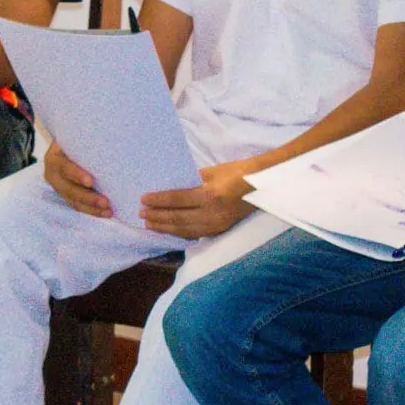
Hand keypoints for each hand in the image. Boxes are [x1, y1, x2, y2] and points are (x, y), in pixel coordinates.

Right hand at [43, 143, 109, 216]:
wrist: (68, 144)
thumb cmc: (79, 138)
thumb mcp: (79, 137)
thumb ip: (92, 143)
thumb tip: (118, 143)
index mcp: (55, 156)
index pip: (64, 166)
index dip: (76, 175)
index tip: (91, 182)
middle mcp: (53, 173)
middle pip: (69, 189)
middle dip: (88, 197)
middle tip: (106, 202)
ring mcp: (58, 186)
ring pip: (73, 200)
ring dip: (91, 208)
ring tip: (108, 211)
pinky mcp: (66, 194)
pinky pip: (77, 205)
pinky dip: (91, 210)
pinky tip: (105, 213)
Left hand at [140, 160, 254, 239]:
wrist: (262, 185)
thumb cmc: (238, 171)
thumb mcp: (213, 171)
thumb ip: (192, 180)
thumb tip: (171, 188)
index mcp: (210, 195)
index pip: (177, 200)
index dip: (158, 201)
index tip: (143, 199)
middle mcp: (212, 213)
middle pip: (177, 218)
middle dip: (157, 216)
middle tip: (141, 214)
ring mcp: (216, 225)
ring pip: (184, 230)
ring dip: (165, 228)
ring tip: (149, 225)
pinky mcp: (220, 230)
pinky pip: (195, 234)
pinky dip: (179, 233)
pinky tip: (169, 231)